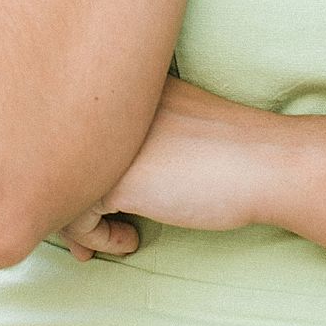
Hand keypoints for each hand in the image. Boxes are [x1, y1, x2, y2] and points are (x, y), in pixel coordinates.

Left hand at [56, 75, 295, 260]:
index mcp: (125, 86)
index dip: (80, 171)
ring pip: (59, 188)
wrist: (266, 163)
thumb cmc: (232, 151)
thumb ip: (133, 140)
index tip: (99, 203)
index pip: (74, 128)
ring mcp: (107, 142)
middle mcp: (107, 107)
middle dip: (69, 203)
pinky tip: (132, 240)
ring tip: (118, 237)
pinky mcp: (113, 180)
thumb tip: (95, 183)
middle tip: (87, 237)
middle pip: (58, 157)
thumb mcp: (172, 126)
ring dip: (83, 225)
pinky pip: (74, 219)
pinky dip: (98, 238)